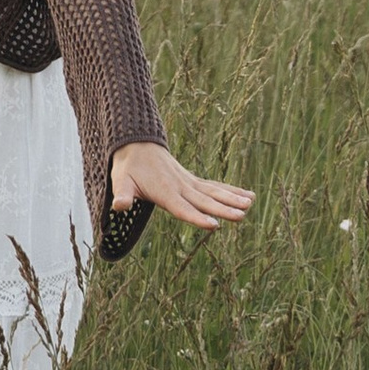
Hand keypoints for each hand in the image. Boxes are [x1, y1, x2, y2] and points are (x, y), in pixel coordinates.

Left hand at [108, 143, 252, 233]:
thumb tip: (118, 207)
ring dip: (232, 198)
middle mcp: (180, 187)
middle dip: (223, 209)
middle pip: (204, 201)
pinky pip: (214, 187)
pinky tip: (249, 196)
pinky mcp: (192, 181)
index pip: (182, 208)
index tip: (214, 225)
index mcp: (164, 191)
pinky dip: (231, 190)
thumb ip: (122, 195)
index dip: (197, 218)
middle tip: (241, 215)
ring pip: (213, 192)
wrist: (136, 144)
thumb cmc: (127, 167)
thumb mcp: (120, 181)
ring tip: (250, 204)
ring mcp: (188, 183)